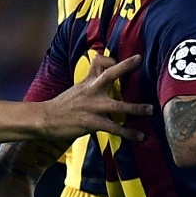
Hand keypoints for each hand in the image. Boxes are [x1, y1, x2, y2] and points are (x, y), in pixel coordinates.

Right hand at [38, 54, 154, 141]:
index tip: (125, 61)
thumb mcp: (77, 89)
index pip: (99, 63)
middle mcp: (91, 91)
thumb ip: (90, 80)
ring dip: (136, 108)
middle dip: (125, 66)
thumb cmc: (62, 106)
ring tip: (150, 110)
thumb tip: (98, 70)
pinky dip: (128, 133)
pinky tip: (140, 136)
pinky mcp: (92, 123)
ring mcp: (92, 107)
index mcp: (87, 82)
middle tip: (140, 59)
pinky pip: (114, 128)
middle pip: (109, 74)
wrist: (45, 119)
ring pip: (118, 105)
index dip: (111, 60)